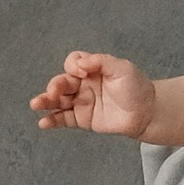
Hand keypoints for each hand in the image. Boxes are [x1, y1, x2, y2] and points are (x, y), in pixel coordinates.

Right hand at [31, 49, 156, 133]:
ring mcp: (81, 102)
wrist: (147, 112)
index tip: (82, 72)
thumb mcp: (122, 68)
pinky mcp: (82, 119)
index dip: (73, 65)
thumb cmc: (136, 87)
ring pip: (58, 101)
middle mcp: (83, 85)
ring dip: (46, 101)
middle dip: (55, 85)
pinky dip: (52, 120)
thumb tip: (80, 64)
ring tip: (36, 104)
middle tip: (56, 91)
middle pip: (62, 82)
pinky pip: (63, 119)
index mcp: (91, 70)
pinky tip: (43, 123)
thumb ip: (101, 62)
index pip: (72, 63)